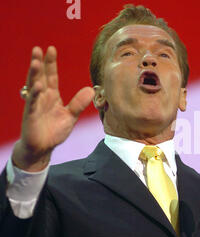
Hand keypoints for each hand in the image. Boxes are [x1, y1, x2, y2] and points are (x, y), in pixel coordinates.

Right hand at [12, 46, 94, 171]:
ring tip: (36, 61)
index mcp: (52, 96)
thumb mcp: (70, 116)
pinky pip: (33, 103)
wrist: (43, 147)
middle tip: (38, 49)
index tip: (51, 49)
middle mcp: (42, 98)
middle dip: (39, 63)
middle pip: (40, 77)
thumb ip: (79, 103)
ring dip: (34, 74)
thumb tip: (91, 89)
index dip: (51, 63)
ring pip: (34, 86)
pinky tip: (38, 85)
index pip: (51, 76)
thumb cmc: (54, 131)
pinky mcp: (31, 116)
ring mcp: (35, 106)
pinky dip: (35, 94)